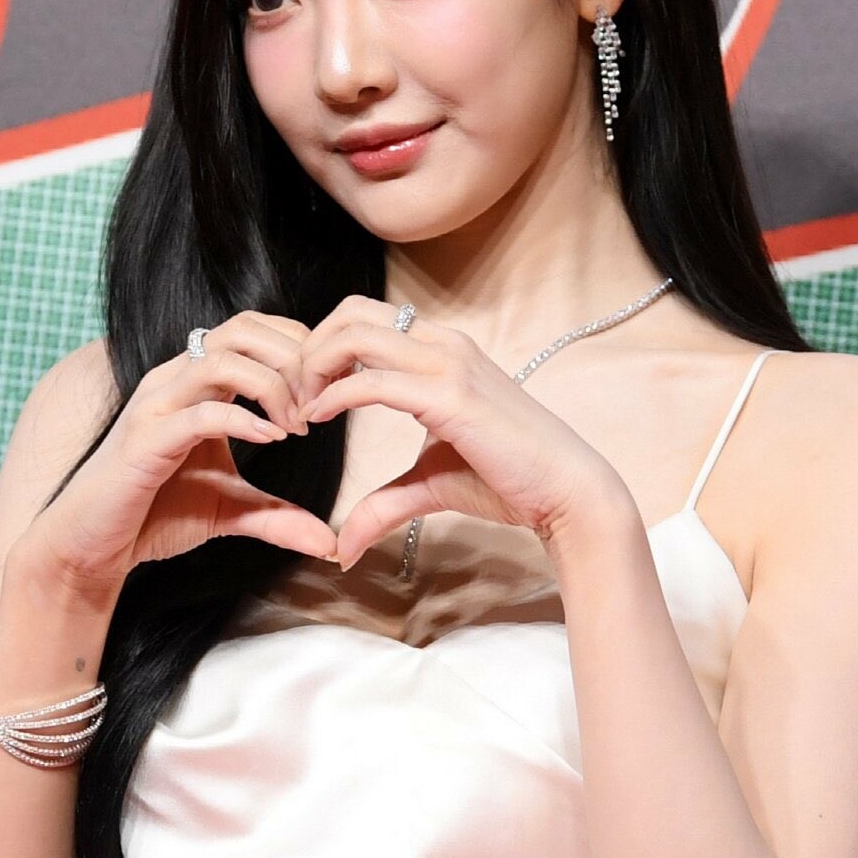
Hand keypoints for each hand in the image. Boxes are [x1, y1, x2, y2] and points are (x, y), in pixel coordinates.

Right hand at [21, 313, 338, 594]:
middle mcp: (173, 381)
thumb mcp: (230, 511)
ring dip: (273, 386)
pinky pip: (200, 413)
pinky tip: (272, 440)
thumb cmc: (154, 516)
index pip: (254, 330)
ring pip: (222, 359)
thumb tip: (329, 543)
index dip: (301, 349)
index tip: (331, 389)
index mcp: (194, 382)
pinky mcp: (145, 441)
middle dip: (294, 358)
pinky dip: (243, 420)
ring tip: (298, 425)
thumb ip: (278, 517)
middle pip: (243, 329)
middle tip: (322, 403)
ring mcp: (156, 406)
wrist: (92, 546)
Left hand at [294, 295, 626, 569]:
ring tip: (300, 409)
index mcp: (443, 350)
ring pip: (356, 334)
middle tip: (291, 397)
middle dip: (309, 348)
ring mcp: (450, 365)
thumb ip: (383, 504)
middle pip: (351, 311)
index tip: (304, 395)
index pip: (365, 318)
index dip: (323, 349)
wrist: (567, 492)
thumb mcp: (431, 484)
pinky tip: (318, 419)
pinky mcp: (451, 398)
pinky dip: (334, 395)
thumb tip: (342, 545)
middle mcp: (445, 344)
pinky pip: (373, 381)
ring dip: (313, 367)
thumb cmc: (510, 481)